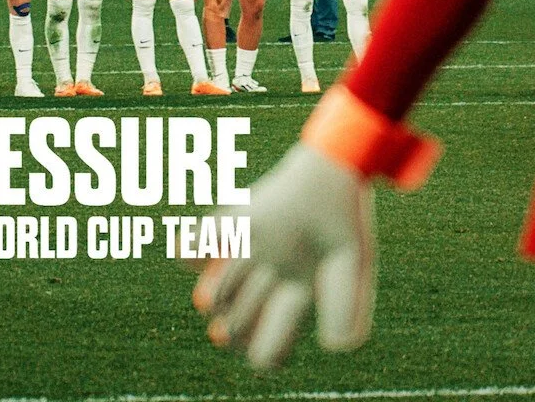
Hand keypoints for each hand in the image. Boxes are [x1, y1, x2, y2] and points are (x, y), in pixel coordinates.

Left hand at [192, 143, 375, 369]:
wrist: (330, 173)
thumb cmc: (343, 223)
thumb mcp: (349, 269)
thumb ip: (346, 307)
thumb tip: (336, 348)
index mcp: (297, 293)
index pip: (275, 334)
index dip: (265, 351)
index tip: (259, 360)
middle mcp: (269, 277)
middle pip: (243, 313)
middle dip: (235, 326)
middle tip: (223, 335)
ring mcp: (249, 250)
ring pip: (221, 283)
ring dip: (215, 293)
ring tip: (205, 303)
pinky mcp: (234, 222)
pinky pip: (204, 239)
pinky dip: (191, 248)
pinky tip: (184, 254)